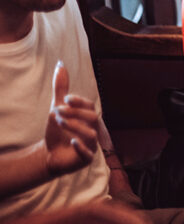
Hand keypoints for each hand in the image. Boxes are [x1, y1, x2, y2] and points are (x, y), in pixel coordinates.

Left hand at [45, 62, 98, 177]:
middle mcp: (94, 130)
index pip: (90, 106)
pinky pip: (88, 154)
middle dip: (76, 113)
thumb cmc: (58, 131)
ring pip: (91, 134)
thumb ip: (61, 88)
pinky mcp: (86, 159)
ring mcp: (92, 145)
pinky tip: (71, 141)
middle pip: (93, 118)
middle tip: (57, 111)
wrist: (50, 155)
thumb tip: (60, 64)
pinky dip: (81, 147)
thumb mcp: (58, 108)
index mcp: (89, 118)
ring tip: (60, 122)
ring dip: (76, 127)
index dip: (80, 102)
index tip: (66, 98)